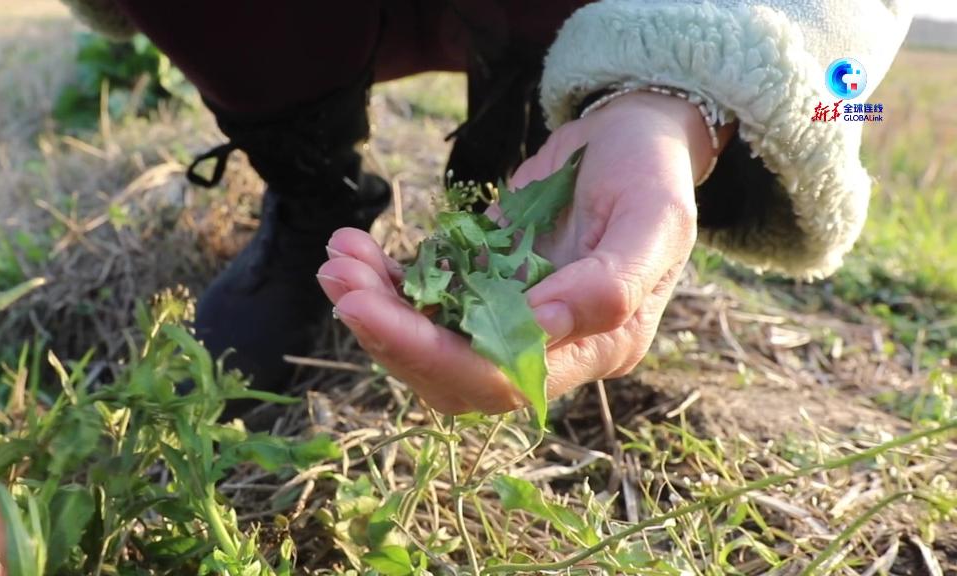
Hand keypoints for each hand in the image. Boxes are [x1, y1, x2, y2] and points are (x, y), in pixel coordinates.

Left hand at [318, 92, 727, 414]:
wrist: (634, 136)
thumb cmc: (654, 173)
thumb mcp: (655, 219)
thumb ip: (612, 283)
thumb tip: (541, 327)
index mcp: (597, 346)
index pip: (502, 379)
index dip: (431, 355)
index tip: (368, 308)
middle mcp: (549, 346)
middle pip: (453, 372)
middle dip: (389, 334)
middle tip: (339, 282)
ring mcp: (511, 314)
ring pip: (432, 340)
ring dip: (378, 308)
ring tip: (339, 260)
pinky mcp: (484, 282)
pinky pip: (427, 298)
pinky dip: (385, 282)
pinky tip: (356, 251)